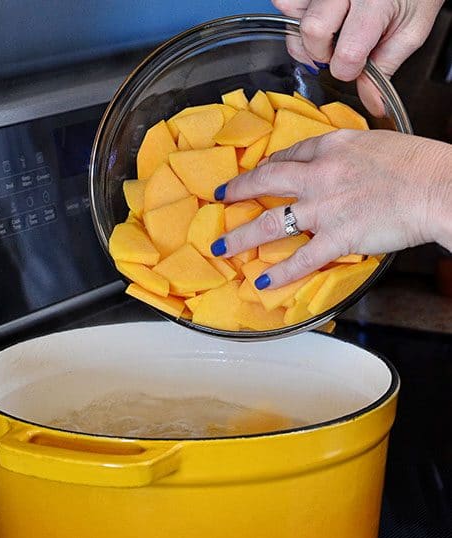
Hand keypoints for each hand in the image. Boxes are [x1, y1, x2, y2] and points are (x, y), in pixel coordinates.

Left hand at [211, 130, 451, 288]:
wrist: (439, 185)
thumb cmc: (418, 163)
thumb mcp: (376, 143)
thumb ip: (347, 153)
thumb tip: (335, 163)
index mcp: (333, 147)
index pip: (290, 153)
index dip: (268, 165)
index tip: (256, 173)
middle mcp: (321, 175)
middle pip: (267, 180)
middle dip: (238, 190)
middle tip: (220, 198)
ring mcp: (326, 207)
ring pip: (271, 222)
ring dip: (241, 236)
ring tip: (220, 247)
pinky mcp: (338, 237)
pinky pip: (302, 258)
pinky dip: (280, 272)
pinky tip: (263, 281)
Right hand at [273, 0, 443, 79]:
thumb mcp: (411, 31)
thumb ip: (387, 66)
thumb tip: (371, 101)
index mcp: (375, 2)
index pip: (346, 54)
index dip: (349, 70)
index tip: (358, 65)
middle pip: (312, 31)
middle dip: (320, 52)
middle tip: (338, 50)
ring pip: (290, 13)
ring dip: (303, 35)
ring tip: (325, 35)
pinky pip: (286, 2)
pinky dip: (294, 16)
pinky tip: (318, 21)